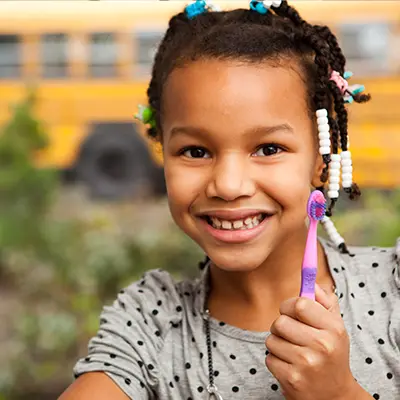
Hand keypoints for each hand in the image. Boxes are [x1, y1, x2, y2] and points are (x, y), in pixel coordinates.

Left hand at [265, 284, 356, 399]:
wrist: (335, 396)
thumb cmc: (332, 355)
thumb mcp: (336, 328)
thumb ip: (325, 302)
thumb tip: (312, 282)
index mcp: (334, 329)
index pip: (299, 304)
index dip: (288, 305)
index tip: (290, 310)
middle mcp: (322, 346)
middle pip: (280, 322)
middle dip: (280, 326)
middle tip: (291, 333)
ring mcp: (306, 364)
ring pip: (271, 339)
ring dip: (277, 344)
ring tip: (293, 352)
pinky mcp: (292, 379)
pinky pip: (269, 358)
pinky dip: (275, 361)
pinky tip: (290, 366)